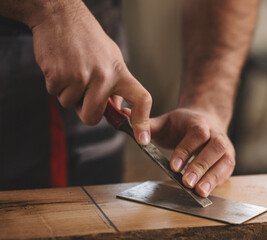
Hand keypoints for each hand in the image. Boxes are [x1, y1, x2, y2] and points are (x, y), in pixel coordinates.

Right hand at [31, 2, 151, 144]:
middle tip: (83, 94)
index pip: (141, 99)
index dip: (142, 122)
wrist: (61, 16)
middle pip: (92, 117)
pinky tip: (60, 66)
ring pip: (70, 106)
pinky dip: (55, 85)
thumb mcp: (111, 58)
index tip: (142, 139)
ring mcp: (81, 76)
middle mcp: (104, 76)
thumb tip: (116, 108)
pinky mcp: (59, 76)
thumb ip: (115, 84)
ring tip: (72, 69)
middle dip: (85, 112)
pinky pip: (55, 95)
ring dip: (68, 93)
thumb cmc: (88, 39)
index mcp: (120, 72)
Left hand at [151, 108, 234, 196]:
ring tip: (199, 191)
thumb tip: (126, 117)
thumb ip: (150, 125)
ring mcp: (225, 146)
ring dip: (212, 176)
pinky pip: (226, 170)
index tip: (174, 167)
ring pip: (224, 160)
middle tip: (187, 182)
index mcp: (199, 122)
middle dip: (200, 165)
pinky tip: (206, 191)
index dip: (186, 150)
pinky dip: (217, 181)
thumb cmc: (183, 124)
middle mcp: (216, 133)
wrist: (206, 119)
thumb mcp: (166, 121)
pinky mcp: (228, 159)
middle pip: (214, 147)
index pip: (196, 134)